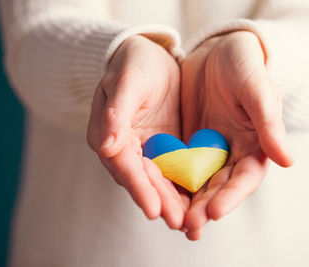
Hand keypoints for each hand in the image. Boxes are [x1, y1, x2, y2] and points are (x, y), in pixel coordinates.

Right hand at [87, 35, 188, 229]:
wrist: (152, 56)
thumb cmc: (134, 64)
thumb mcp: (126, 82)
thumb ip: (116, 113)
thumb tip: (104, 147)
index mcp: (110, 136)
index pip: (124, 167)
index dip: (138, 188)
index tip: (152, 209)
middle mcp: (127, 150)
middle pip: (145, 181)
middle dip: (161, 202)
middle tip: (179, 223)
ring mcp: (149, 151)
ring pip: (162, 181)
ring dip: (176, 202)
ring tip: (192, 224)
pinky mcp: (168, 148)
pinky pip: (178, 170)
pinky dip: (189, 186)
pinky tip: (204, 200)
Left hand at [181, 31, 293, 239]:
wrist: (220, 50)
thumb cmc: (245, 66)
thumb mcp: (257, 90)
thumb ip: (268, 124)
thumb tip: (287, 161)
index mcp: (254, 145)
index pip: (245, 177)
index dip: (232, 195)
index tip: (216, 211)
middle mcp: (231, 152)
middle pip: (219, 186)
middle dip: (205, 206)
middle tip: (189, 225)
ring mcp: (207, 149)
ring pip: (197, 181)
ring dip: (187, 202)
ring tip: (174, 221)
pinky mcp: (187, 142)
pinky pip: (177, 163)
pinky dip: (169, 180)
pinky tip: (157, 192)